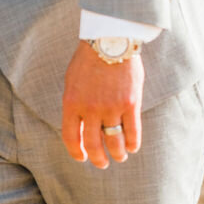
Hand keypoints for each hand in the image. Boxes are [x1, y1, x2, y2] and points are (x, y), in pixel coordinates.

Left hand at [61, 42, 143, 167]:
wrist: (109, 40)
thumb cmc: (88, 61)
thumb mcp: (72, 82)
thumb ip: (74, 105)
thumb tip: (80, 130)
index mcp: (71, 103)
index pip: (71, 137)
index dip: (76, 152)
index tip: (81, 158)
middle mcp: (90, 109)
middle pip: (93, 145)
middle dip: (98, 159)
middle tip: (102, 163)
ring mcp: (111, 107)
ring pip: (115, 143)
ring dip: (117, 154)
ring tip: (119, 157)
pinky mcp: (130, 104)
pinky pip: (133, 133)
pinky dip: (133, 144)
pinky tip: (132, 147)